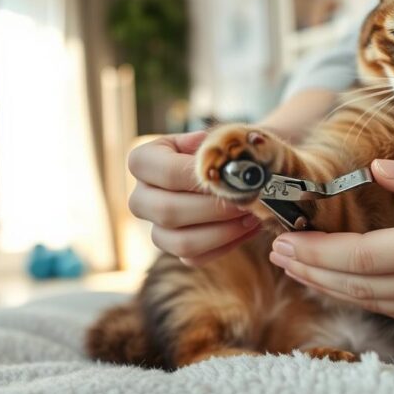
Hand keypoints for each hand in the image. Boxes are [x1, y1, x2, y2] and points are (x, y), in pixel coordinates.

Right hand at [128, 131, 262, 265]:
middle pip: (168, 211)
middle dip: (213, 208)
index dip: (199, 177)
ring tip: (252, 215)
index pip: (165, 171)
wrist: (228, 170)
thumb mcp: (215, 136)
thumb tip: (214, 153)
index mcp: (143, 161)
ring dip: (223, 231)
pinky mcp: (173, 248)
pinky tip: (248, 227)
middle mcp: (141, 197)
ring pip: (180, 242)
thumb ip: (215, 142)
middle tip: (247, 199)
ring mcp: (155, 227)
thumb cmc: (220, 149)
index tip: (233, 175)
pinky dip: (227, 244)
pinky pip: (195, 257)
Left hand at [267, 152, 393, 324]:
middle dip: (312, 270)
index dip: (318, 252)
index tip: (284, 238)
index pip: (365, 257)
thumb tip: (376, 169)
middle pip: (361, 285)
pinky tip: (339, 280)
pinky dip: (361, 295)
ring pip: (375, 301)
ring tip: (296, 266)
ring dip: (330, 285)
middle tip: (275, 251)